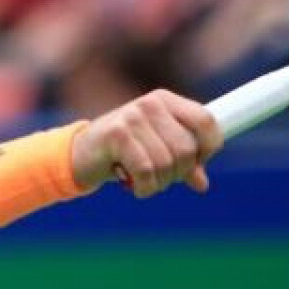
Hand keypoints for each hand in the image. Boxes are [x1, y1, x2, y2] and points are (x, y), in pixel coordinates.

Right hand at [71, 89, 223, 197]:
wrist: (80, 155)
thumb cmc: (123, 153)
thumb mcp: (157, 152)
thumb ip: (182, 163)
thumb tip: (202, 184)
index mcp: (166, 101)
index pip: (206, 121)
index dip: (209, 148)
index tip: (197, 165)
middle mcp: (151, 103)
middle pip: (187, 149)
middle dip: (178, 173)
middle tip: (162, 178)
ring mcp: (133, 116)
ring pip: (167, 163)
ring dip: (159, 183)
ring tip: (145, 181)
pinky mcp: (117, 134)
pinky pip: (146, 171)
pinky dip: (144, 187)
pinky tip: (135, 186)